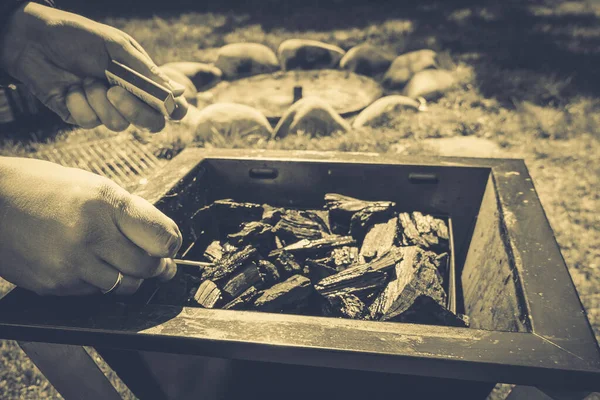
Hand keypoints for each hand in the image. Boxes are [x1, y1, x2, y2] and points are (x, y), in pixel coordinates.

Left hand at [0, 2, 187, 132]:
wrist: (34, 40)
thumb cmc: (78, 37)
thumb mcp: (116, 47)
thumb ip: (145, 70)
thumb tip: (175, 91)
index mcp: (142, 81)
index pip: (169, 105)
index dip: (174, 110)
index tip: (169, 107)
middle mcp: (129, 99)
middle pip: (151, 123)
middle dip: (134, 110)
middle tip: (114, 91)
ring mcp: (106, 110)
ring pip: (118, 124)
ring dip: (98, 100)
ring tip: (85, 79)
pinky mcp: (82, 117)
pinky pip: (89, 121)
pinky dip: (78, 102)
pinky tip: (70, 88)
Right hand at [0, 157, 181, 295]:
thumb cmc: (43, 188)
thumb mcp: (93, 185)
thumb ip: (129, 212)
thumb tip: (163, 239)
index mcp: (105, 202)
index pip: (161, 235)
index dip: (172, 244)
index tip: (171, 246)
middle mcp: (91, 234)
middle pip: (147, 267)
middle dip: (158, 266)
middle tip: (158, 263)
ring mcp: (71, 263)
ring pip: (124, 286)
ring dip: (130, 277)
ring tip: (120, 262)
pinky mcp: (55, 284)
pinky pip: (94, 293)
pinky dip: (99, 283)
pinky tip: (87, 264)